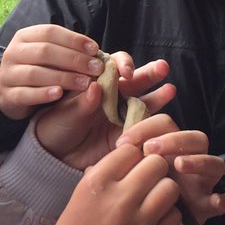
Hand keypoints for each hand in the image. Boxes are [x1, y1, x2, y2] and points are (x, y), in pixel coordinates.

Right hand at [0, 25, 102, 119]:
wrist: (10, 94)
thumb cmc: (38, 70)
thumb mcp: (48, 56)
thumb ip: (67, 51)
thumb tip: (95, 53)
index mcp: (25, 37)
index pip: (50, 32)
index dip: (74, 39)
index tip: (95, 49)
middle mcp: (14, 52)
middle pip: (45, 51)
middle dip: (74, 59)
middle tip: (96, 68)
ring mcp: (8, 74)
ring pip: (36, 73)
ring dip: (64, 77)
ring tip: (85, 83)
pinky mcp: (8, 95)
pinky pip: (26, 94)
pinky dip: (43, 94)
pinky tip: (59, 94)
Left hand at [34, 58, 174, 169]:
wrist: (55, 159)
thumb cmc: (54, 129)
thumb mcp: (64, 114)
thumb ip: (81, 102)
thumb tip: (95, 87)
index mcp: (94, 83)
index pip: (112, 66)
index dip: (122, 65)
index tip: (125, 73)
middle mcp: (111, 96)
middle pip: (134, 80)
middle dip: (149, 73)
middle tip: (162, 68)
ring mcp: (121, 114)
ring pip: (143, 100)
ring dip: (158, 94)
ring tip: (170, 89)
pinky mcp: (127, 134)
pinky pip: (144, 125)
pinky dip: (155, 118)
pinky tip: (166, 116)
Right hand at [52, 144, 181, 224]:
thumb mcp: (81, 193)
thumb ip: (105, 173)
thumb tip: (131, 156)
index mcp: (97, 182)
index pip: (130, 150)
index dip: (133, 157)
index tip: (130, 168)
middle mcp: (120, 198)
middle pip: (156, 164)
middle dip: (153, 170)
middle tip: (148, 181)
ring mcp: (138, 222)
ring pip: (171, 187)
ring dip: (165, 191)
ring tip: (155, 199)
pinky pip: (175, 216)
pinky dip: (169, 215)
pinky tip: (157, 219)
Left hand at [116, 119, 224, 224]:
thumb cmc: (132, 194)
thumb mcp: (123, 174)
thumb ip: (116, 162)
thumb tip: (96, 160)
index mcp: (169, 147)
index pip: (166, 123)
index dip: (147, 127)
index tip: (124, 142)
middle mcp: (190, 160)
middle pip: (196, 138)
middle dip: (175, 139)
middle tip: (150, 149)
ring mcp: (202, 182)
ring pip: (215, 163)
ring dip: (199, 161)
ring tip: (179, 165)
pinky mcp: (208, 206)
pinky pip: (224, 200)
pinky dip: (222, 200)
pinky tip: (214, 201)